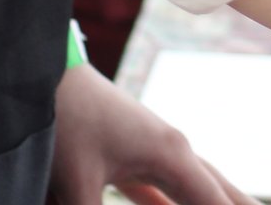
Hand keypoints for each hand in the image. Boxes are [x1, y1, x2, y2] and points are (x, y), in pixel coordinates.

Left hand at [48, 64, 256, 204]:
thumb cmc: (65, 123)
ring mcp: (159, 150)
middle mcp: (175, 151)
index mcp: (171, 155)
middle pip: (221, 188)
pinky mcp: (138, 153)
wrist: (49, 77)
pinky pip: (170, 185)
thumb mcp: (77, 180)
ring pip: (201, 183)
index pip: (213, 201)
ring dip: (220, 200)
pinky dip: (179, 201)